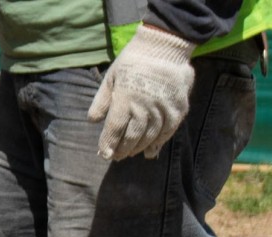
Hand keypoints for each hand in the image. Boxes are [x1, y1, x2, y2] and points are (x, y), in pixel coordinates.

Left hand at [87, 25, 195, 160]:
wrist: (165, 45)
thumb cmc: (133, 61)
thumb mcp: (111, 76)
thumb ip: (101, 100)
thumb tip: (92, 121)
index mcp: (126, 97)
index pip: (115, 128)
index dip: (108, 143)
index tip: (104, 154)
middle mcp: (145, 105)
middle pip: (132, 135)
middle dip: (122, 149)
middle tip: (115, 156)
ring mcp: (164, 107)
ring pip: (150, 136)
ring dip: (138, 148)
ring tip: (130, 153)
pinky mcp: (178, 107)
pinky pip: (168, 130)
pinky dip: (159, 142)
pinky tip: (150, 150)